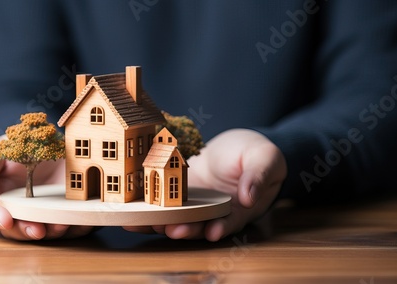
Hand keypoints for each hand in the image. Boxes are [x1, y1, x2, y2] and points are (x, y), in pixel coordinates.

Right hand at [0, 136, 93, 239]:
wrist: (57, 141)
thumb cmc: (23, 144)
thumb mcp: (3, 145)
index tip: (5, 219)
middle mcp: (17, 208)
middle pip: (14, 230)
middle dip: (25, 231)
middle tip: (37, 230)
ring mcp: (41, 213)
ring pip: (43, 232)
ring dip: (51, 232)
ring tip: (61, 225)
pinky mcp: (64, 213)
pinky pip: (70, 227)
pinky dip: (76, 226)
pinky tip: (81, 222)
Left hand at [124, 129, 286, 240]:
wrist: (235, 145)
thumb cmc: (255, 152)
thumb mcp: (265, 157)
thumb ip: (259, 175)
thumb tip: (249, 197)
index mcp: (239, 207)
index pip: (231, 220)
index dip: (222, 227)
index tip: (213, 232)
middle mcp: (215, 211)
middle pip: (200, 225)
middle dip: (186, 229)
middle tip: (173, 230)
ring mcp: (195, 204)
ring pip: (178, 218)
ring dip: (163, 223)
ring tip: (147, 223)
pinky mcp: (179, 194)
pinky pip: (164, 204)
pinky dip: (149, 212)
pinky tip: (132, 215)